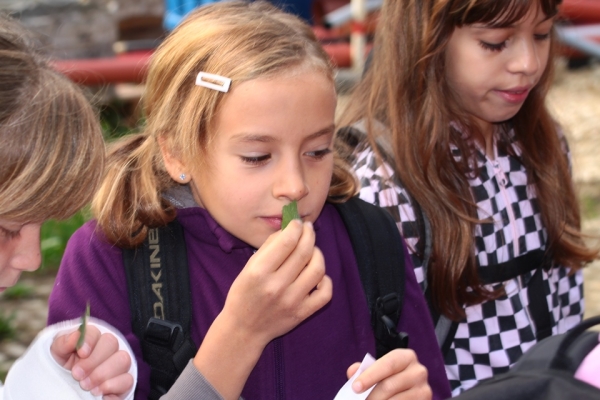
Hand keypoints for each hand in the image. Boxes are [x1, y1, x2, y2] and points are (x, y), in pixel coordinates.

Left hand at [50, 325, 132, 398]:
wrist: (67, 389)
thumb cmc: (63, 367)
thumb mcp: (57, 354)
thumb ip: (63, 343)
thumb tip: (76, 336)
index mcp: (90, 339)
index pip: (95, 331)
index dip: (89, 341)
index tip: (81, 353)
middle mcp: (108, 348)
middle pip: (111, 343)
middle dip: (93, 361)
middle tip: (77, 375)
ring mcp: (118, 364)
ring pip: (123, 360)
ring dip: (103, 374)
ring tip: (87, 386)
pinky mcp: (124, 381)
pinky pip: (128, 380)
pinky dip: (113, 387)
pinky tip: (99, 393)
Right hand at [223, 219, 331, 345]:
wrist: (244, 329)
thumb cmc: (243, 294)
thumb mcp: (248, 267)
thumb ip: (269, 247)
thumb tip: (290, 229)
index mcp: (259, 272)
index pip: (287, 241)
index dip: (296, 227)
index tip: (298, 223)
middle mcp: (276, 286)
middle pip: (304, 252)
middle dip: (309, 234)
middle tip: (308, 229)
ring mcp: (292, 301)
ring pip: (318, 269)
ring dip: (317, 254)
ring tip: (311, 251)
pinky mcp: (302, 313)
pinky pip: (326, 293)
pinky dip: (325, 280)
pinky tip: (316, 275)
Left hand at [347, 349, 431, 399]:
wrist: (409, 391)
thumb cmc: (390, 378)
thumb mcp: (379, 370)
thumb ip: (365, 370)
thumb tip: (352, 372)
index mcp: (406, 357)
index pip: (387, 365)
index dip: (370, 376)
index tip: (355, 388)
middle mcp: (418, 372)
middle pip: (389, 386)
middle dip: (371, 396)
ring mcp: (424, 390)